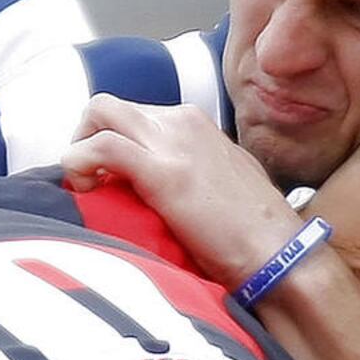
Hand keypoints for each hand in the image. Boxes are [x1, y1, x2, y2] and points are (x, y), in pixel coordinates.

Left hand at [61, 94, 303, 286]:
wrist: (280, 252)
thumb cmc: (257, 230)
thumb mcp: (225, 180)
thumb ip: (194, 169)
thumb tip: (165, 182)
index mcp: (196, 124)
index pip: (134, 114)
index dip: (110, 140)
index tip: (106, 175)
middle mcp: (183, 122)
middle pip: (110, 106)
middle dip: (86, 137)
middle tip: (89, 177)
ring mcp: (173, 142)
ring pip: (100, 112)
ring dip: (79, 145)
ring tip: (87, 185)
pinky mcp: (162, 171)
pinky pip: (102, 146)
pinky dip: (80, 161)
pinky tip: (87, 188)